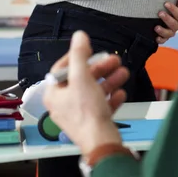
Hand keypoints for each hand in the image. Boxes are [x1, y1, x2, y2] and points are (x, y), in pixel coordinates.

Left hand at [43, 31, 128, 155]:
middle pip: (82, 78)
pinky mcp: (92, 122)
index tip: (88, 49)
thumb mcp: (81, 77)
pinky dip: (111, 97)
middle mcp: (64, 104)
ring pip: (94, 91)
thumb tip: (78, 36)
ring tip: (123, 73)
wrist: (101, 142)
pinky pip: (101, 105)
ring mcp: (78, 114)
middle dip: (100, 68)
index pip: (62, 68)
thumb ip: (79, 54)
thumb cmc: (86, 113)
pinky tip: (120, 93)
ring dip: (109, 80)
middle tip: (113, 60)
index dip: (76, 56)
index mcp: (54, 94)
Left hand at [154, 0, 177, 44]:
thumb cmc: (174, 3)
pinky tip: (156, 38)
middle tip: (160, 13)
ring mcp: (172, 30)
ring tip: (156, 27)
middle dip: (167, 19)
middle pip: (175, 24)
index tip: (166, 3)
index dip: (174, 9)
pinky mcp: (166, 36)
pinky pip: (164, 40)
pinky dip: (160, 39)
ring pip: (169, 33)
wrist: (167, 8)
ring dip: (163, 30)